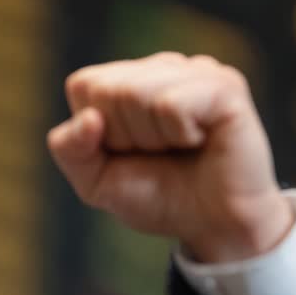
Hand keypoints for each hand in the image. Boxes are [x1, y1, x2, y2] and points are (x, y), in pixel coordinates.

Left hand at [47, 52, 294, 262]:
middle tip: (159, 153)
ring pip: (135, 93)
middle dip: (124, 136)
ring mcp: (197, 71)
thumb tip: (88, 119)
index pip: (84, 86)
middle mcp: (165, 67)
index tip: (130, 151)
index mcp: (131, 78)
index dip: (97, 132)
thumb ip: (70, 150)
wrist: (215, 227)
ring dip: (151, 138)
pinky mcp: (225, 87)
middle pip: (108, 88)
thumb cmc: (158, 196)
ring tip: (180, 147)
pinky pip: (170, 104)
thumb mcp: (95, 180)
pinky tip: (200, 141)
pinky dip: (178, 135)